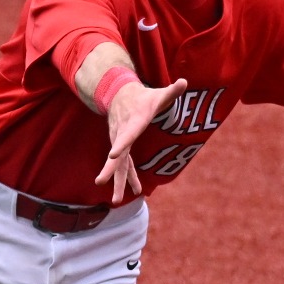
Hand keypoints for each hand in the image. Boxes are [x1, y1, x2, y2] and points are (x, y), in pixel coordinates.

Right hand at [94, 77, 186, 204]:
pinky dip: (129, 178)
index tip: (113, 155)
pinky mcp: (121, 148)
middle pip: (116, 155)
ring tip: (115, 201)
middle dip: (109, 170)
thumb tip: (184, 82)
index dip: (121, 144)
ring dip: (117, 183)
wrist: (120, 95)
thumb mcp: (158, 94)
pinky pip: (124, 166)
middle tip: (100, 182)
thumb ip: (171, 91)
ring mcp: (119, 142)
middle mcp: (122, 135)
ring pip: (118, 165)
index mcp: (132, 122)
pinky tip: (136, 192)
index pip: (126, 135)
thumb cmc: (143, 97)